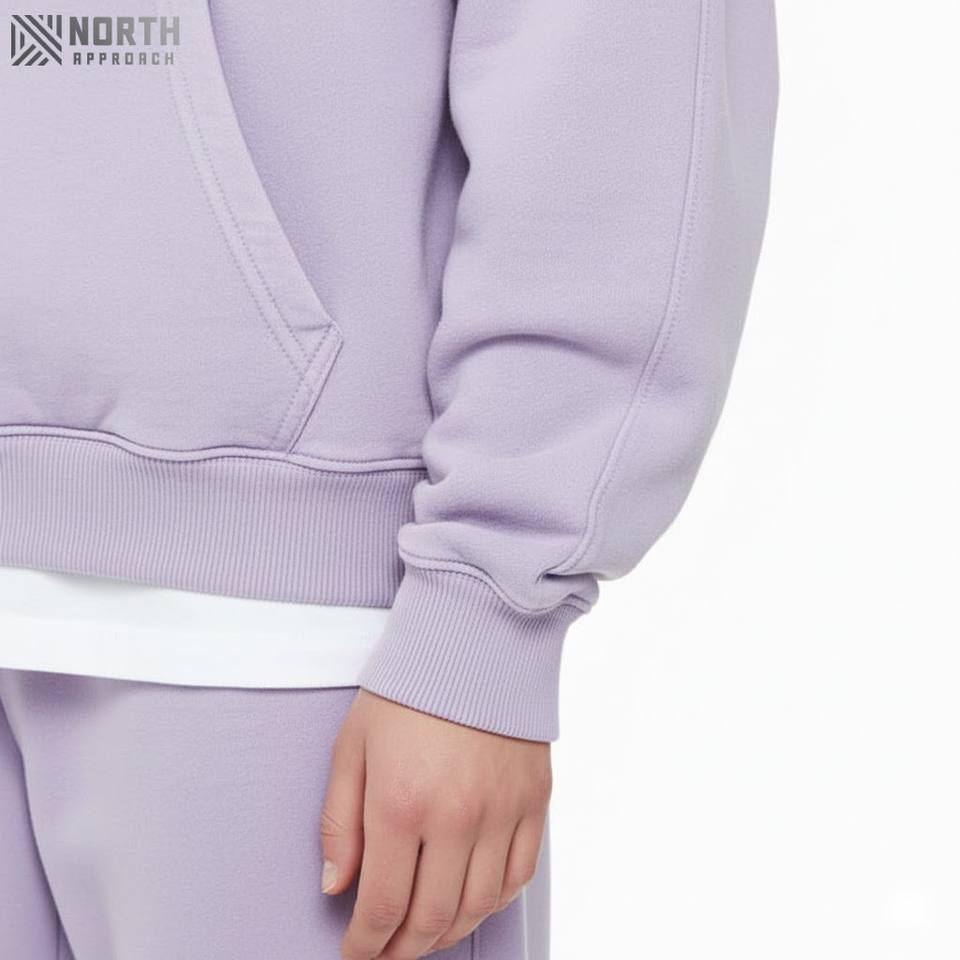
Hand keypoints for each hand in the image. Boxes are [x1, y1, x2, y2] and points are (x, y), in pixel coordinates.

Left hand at [321, 689, 550, 958]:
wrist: (474, 640)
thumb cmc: (407, 688)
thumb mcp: (353, 746)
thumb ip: (340, 821)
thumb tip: (337, 887)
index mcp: (400, 803)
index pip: (382, 905)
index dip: (366, 944)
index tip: (356, 955)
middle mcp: (455, 817)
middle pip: (431, 917)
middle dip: (403, 948)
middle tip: (387, 952)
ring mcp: (502, 811)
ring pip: (478, 905)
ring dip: (448, 931)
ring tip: (426, 932)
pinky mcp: (534, 800)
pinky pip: (519, 874)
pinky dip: (494, 900)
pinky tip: (474, 900)